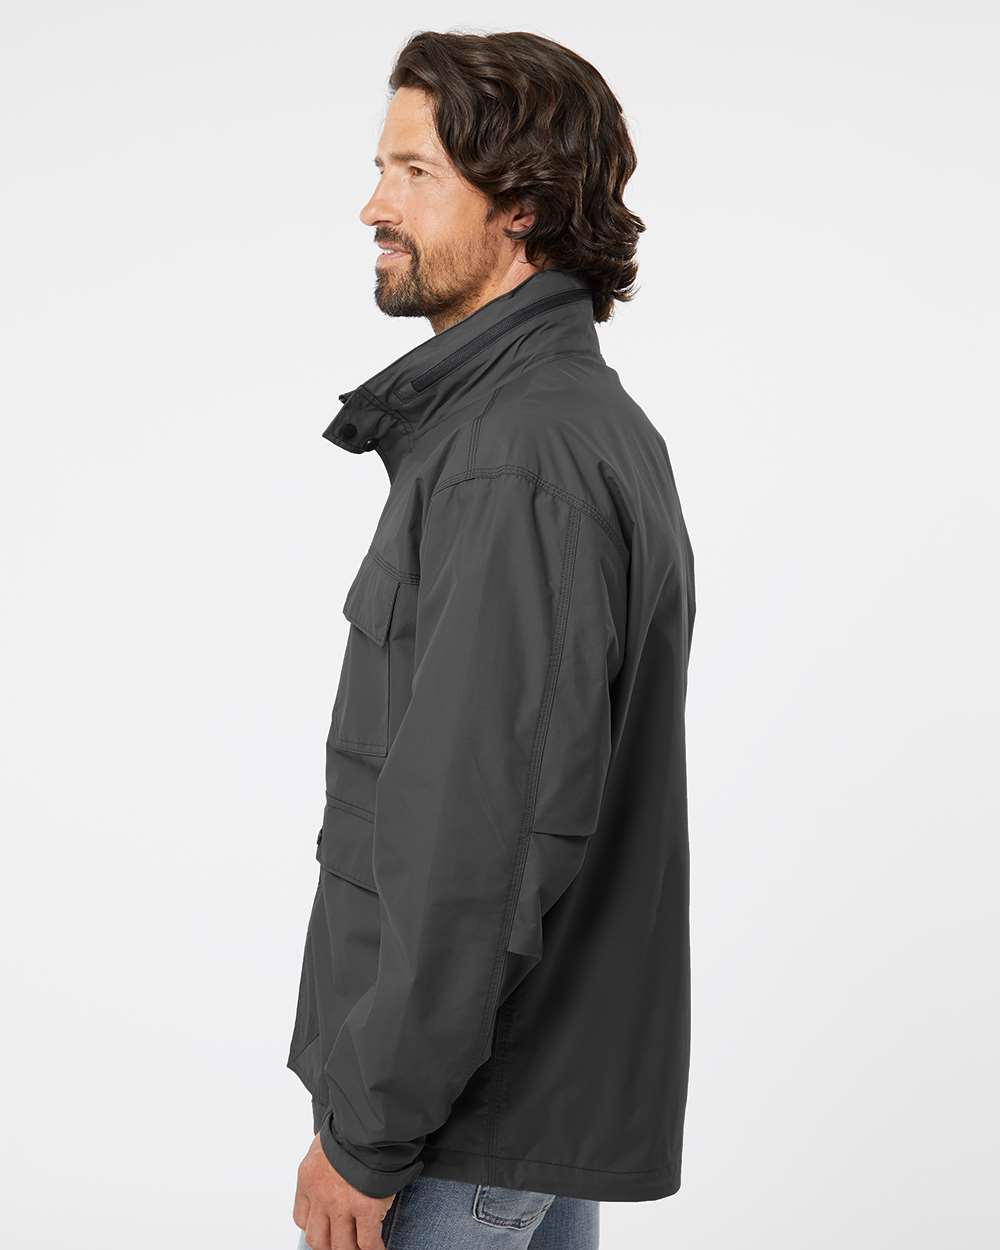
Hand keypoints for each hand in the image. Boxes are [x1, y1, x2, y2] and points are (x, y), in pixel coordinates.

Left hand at [293, 1132, 395, 1249]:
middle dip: (330, 1246)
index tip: (326, 1228)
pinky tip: (379, 1248)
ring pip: (342, 1246)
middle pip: (318, 1240)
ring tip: (361, 1247)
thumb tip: (335, 1170)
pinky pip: (367, 1242)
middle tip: (343, 1243)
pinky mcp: (366, 1208)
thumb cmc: (351, 1127)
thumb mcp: (326, 1143)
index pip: (302, 1218)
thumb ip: (326, 1163)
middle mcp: (321, 1197)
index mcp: (309, 1179)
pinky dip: (374, 1249)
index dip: (316, 1227)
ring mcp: (342, 1206)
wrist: (369, 1123)